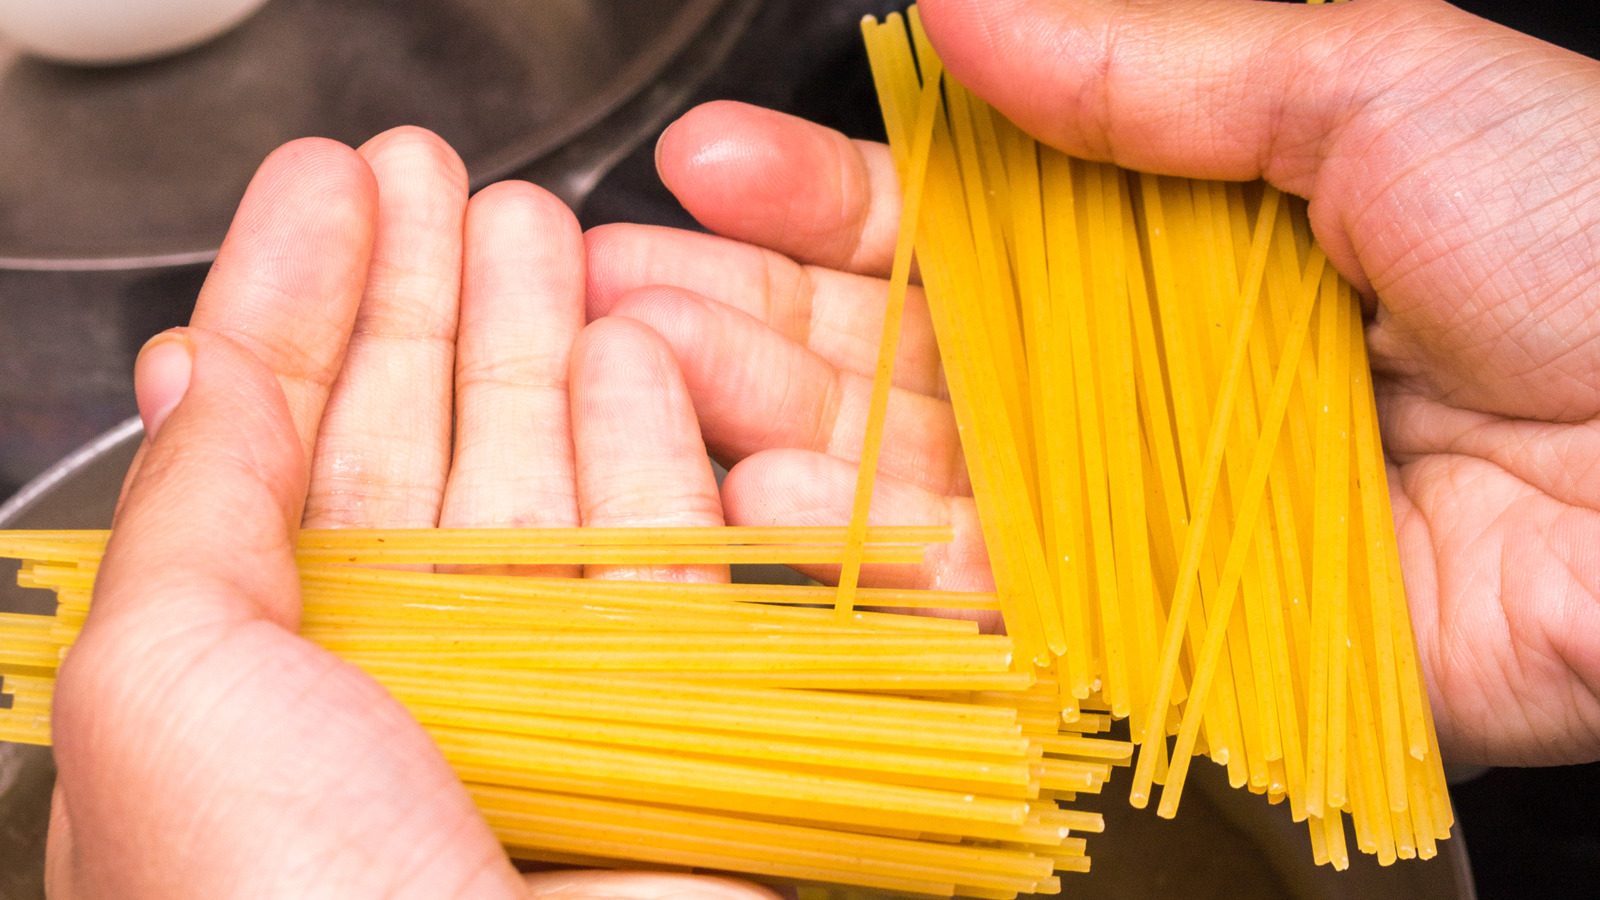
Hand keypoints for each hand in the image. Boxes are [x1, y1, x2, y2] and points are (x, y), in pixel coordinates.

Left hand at [48, 128, 772, 898]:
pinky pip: (665, 557)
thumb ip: (194, 514)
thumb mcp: (164, 691)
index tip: (327, 184)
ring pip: (543, 474)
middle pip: (411, 433)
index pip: (265, 434)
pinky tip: (631, 348)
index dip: (290, 294)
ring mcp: (540, 695)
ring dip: (539, 336)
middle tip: (435, 168)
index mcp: (251, 669)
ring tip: (541, 218)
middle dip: (422, 290)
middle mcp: (395, 674)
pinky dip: (653, 446)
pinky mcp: (672, 724)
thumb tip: (202, 368)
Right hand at [585, 0, 1599, 765]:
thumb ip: (1146, 63)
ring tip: (638, 390)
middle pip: (893, 362)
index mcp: (1154, 247)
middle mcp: (1116, 392)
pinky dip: (876, 578)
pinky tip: (765, 522)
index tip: (699, 165)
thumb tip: (955, 6)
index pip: (945, 227)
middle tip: (603, 294)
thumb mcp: (1366, 85)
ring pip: (909, 488)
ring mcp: (1121, 523)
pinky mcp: (1152, 646)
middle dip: (739, 321)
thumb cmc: (1584, 236)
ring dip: (766, 437)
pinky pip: (989, 617)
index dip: (816, 198)